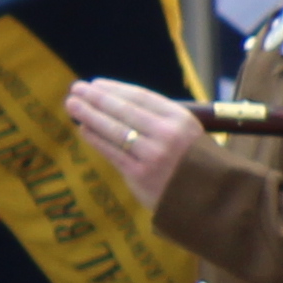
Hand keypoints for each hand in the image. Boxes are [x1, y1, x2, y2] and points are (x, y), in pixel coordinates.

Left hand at [64, 77, 201, 210]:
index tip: (96, 83)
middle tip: (76, 88)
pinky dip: (96, 139)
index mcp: (181, 119)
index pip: (140, 97)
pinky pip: (112, 152)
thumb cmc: (194, 162)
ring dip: (89, 115)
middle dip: (96, 97)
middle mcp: (167, 134)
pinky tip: (84, 129)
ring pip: (114, 130)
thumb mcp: (187, 133)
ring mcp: (153, 155)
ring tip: (72, 104)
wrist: (209, 198)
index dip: (115, 88)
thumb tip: (116, 103)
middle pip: (124, 110)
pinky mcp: (140, 175)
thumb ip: (159, 120)